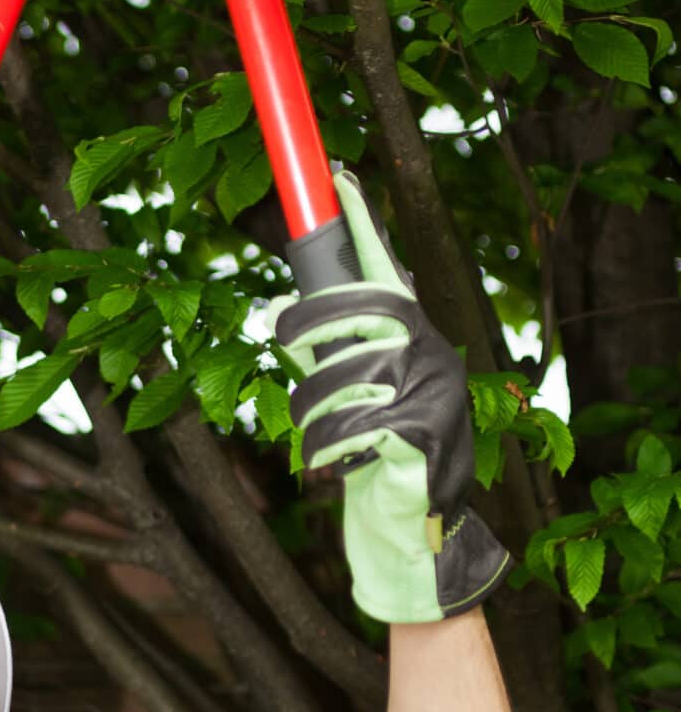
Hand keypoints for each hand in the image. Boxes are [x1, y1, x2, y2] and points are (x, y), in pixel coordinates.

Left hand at [273, 170, 510, 623]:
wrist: (415, 538)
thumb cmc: (375, 463)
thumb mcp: (353, 400)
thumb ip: (332, 356)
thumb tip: (281, 312)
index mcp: (412, 338)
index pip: (382, 272)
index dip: (359, 225)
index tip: (333, 174)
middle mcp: (429, 353)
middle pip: (348, 313)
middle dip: (304, 331)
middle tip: (286, 346)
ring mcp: (430, 391)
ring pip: (336, 377)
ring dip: (316, 418)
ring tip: (331, 444)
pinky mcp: (420, 433)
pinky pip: (346, 428)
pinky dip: (330, 456)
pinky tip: (347, 471)